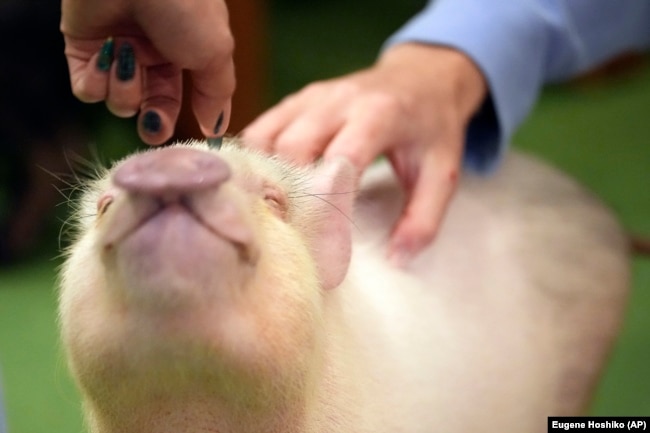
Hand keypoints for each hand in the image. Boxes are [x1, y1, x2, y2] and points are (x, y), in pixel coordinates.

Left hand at [61, 0, 234, 143]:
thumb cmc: (183, 7)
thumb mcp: (215, 54)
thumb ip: (217, 95)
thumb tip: (215, 130)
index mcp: (184, 51)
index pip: (181, 98)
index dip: (182, 117)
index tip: (184, 137)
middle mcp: (151, 53)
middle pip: (150, 107)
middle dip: (153, 120)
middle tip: (152, 124)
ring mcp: (117, 51)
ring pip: (120, 101)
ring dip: (125, 90)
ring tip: (128, 60)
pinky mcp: (83, 48)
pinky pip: (88, 89)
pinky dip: (96, 82)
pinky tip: (105, 58)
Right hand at [243, 44, 486, 265]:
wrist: (423, 76)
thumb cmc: (433, 129)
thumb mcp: (444, 173)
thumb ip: (424, 219)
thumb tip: (396, 259)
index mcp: (380, 115)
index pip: (340, 159)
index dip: (327, 202)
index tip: (323, 243)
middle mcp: (340, 100)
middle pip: (292, 147)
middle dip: (289, 193)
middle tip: (294, 232)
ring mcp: (313, 96)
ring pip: (266, 137)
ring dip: (267, 177)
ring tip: (280, 211)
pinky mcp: (297, 99)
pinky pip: (262, 129)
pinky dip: (258, 160)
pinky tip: (272, 186)